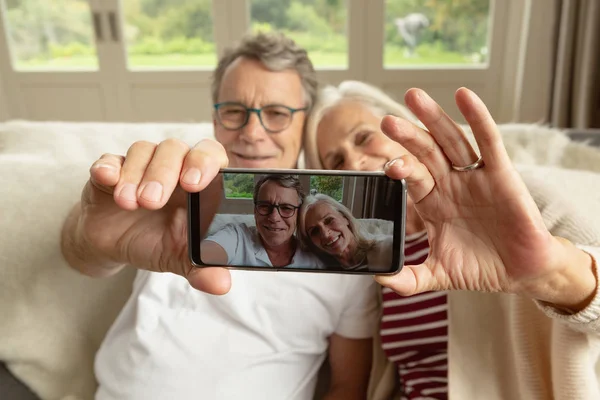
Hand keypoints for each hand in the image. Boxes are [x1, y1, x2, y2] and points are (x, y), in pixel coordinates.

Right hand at [69, 138, 231, 293]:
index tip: (194, 184)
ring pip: (143, 151)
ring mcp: (140, 165)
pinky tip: (106, 179)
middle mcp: (172, 166)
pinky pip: (109, 160)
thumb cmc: (157, 242)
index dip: (205, 162)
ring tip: (130, 204)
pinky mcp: (110, 170)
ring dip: (136, 175)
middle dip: (165, 172)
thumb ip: (203, 268)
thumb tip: (221, 285)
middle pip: (174, 149)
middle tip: (153, 201)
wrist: (115, 247)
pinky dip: (107, 167)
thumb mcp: (180, 258)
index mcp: (198, 182)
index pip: (210, 155)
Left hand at [375, 88, 595, 309]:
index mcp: (432, 202)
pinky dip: (477, 117)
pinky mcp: (501, 173)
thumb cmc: (480, 268)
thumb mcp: (439, 274)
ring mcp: (474, 176)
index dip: (399, 169)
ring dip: (434, 118)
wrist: (520, 272)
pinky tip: (464, 96)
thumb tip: (379, 279)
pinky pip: (488, 141)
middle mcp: (450, 183)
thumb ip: (409, 279)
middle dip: (407, 135)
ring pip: (451, 140)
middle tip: (388, 121)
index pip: (411, 177)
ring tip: (415, 97)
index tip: (385, 167)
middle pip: (425, 152)